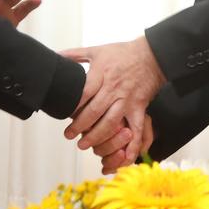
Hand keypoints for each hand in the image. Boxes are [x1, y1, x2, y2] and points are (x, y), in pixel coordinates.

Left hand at [61, 37, 165, 169]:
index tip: (63, 115)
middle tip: (69, 135)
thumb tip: (56, 55)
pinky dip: (132, 145)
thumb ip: (75, 54)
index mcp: (101, 74)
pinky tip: (124, 157)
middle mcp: (113, 89)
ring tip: (85, 145)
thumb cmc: (123, 53)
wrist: (152, 56)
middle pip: (94, 111)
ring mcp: (127, 100)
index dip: (73, 106)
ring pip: (111, 123)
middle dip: (80, 126)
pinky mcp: (139, 108)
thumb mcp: (97, 50)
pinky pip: (137, 130)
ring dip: (97, 137)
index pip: (84, 93)